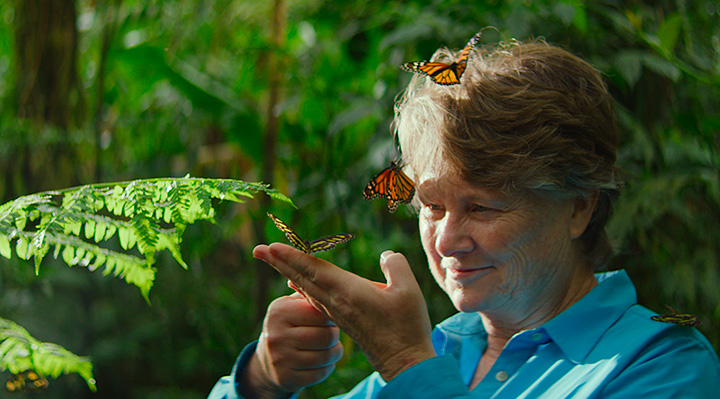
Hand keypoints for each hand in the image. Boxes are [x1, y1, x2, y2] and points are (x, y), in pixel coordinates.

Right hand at [239, 293, 342, 398]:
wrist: (268, 358)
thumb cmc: (290, 324)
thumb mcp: (292, 305)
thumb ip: (308, 291)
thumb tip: (322, 272)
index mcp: (280, 311)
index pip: (321, 313)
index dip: (331, 316)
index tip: (329, 317)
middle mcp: (277, 335)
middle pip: (327, 336)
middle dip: (334, 335)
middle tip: (331, 333)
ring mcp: (280, 359)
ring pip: (327, 356)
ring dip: (334, 352)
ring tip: (330, 346)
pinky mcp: (286, 378)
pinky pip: (321, 374)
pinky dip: (327, 368)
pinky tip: (322, 361)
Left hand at [253, 243, 435, 381]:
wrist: (404, 362)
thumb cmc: (407, 327)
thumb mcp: (409, 291)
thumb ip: (396, 266)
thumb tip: (386, 255)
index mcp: (348, 293)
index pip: (314, 270)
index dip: (293, 256)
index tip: (272, 246)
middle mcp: (336, 303)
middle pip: (302, 277)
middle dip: (279, 262)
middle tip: (258, 249)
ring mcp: (337, 313)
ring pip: (306, 288)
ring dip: (288, 271)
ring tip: (273, 259)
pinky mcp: (342, 320)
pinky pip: (314, 299)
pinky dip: (301, 286)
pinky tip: (295, 283)